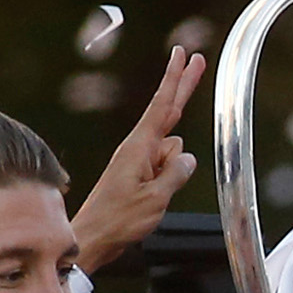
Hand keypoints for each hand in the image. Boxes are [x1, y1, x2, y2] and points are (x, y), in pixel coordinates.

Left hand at [71, 48, 204, 269]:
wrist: (93, 238)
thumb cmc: (118, 220)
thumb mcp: (156, 198)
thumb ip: (176, 173)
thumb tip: (187, 157)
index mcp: (139, 147)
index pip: (162, 105)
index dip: (175, 78)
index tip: (182, 54)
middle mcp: (138, 148)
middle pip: (168, 111)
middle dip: (184, 86)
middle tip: (199, 60)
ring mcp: (138, 160)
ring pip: (173, 153)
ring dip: (172, 172)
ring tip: (150, 197)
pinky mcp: (139, 174)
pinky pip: (165, 168)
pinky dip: (168, 180)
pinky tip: (152, 200)